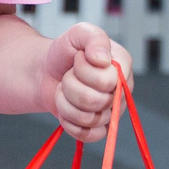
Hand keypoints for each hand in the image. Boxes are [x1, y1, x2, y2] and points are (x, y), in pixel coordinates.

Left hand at [42, 22, 132, 142]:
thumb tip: (102, 60)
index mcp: (123, 66)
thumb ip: (93, 37)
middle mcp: (121, 91)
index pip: (107, 80)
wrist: (46, 71)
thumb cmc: (65, 52)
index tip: (77, 58)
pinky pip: (86, 135)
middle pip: (95, 101)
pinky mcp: (98, 129)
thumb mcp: (77, 34)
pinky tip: (65, 108)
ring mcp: (111, 112)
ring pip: (88, 119)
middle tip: (68, 75)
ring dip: (65, 102)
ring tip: (64, 89)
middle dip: (71, 85)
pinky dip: (68, 122)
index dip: (83, 70)